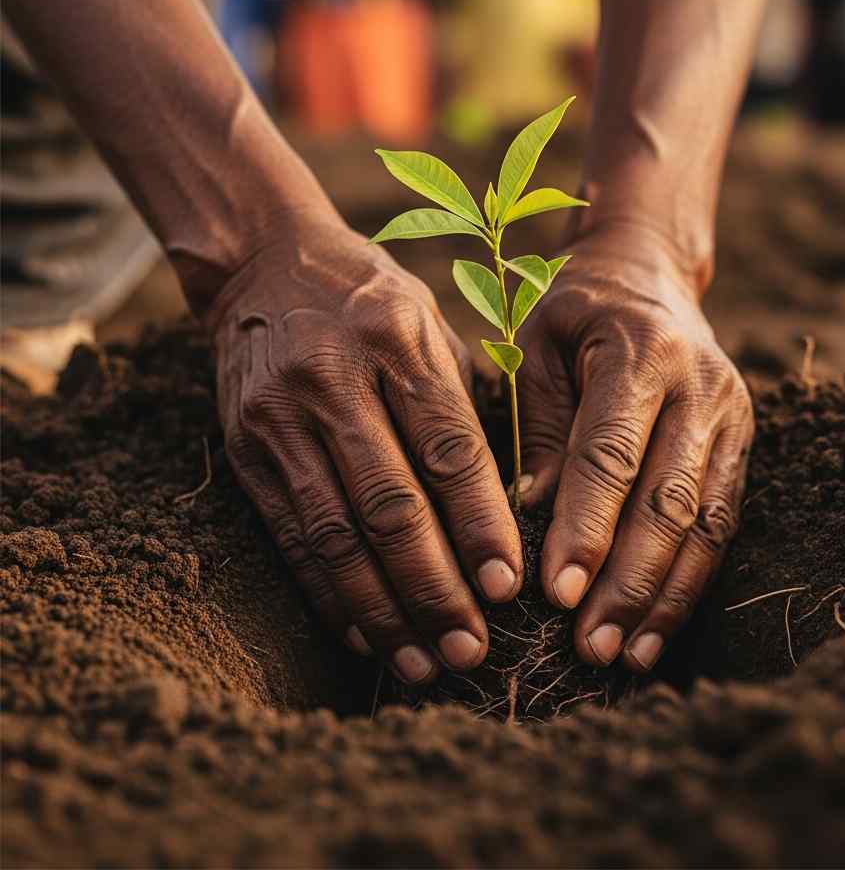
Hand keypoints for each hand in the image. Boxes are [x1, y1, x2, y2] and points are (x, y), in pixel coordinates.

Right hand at [206, 211, 521, 683]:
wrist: (263, 266)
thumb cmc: (370, 299)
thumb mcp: (429, 323)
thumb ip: (464, 401)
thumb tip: (515, 500)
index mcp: (395, 339)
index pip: (447, 448)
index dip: (479, 524)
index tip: (509, 586)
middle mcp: (332, 379)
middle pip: (389, 504)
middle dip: (434, 586)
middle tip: (471, 647)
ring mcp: (279, 417)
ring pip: (336, 535)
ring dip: (384, 609)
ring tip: (423, 662)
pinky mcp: (245, 448)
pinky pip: (291, 535)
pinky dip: (330, 593)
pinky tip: (364, 633)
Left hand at [517, 224, 753, 671]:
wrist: (649, 277)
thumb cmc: (576, 312)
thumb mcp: (536, 347)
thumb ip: (538, 428)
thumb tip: (533, 515)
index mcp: (641, 353)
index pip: (612, 454)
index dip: (587, 527)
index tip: (556, 592)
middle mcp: (701, 387)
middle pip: (667, 500)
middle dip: (628, 580)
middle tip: (589, 645)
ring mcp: (732, 418)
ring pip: (705, 523)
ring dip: (664, 596)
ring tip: (623, 655)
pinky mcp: (742, 446)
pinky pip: (721, 524)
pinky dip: (690, 581)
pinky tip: (656, 627)